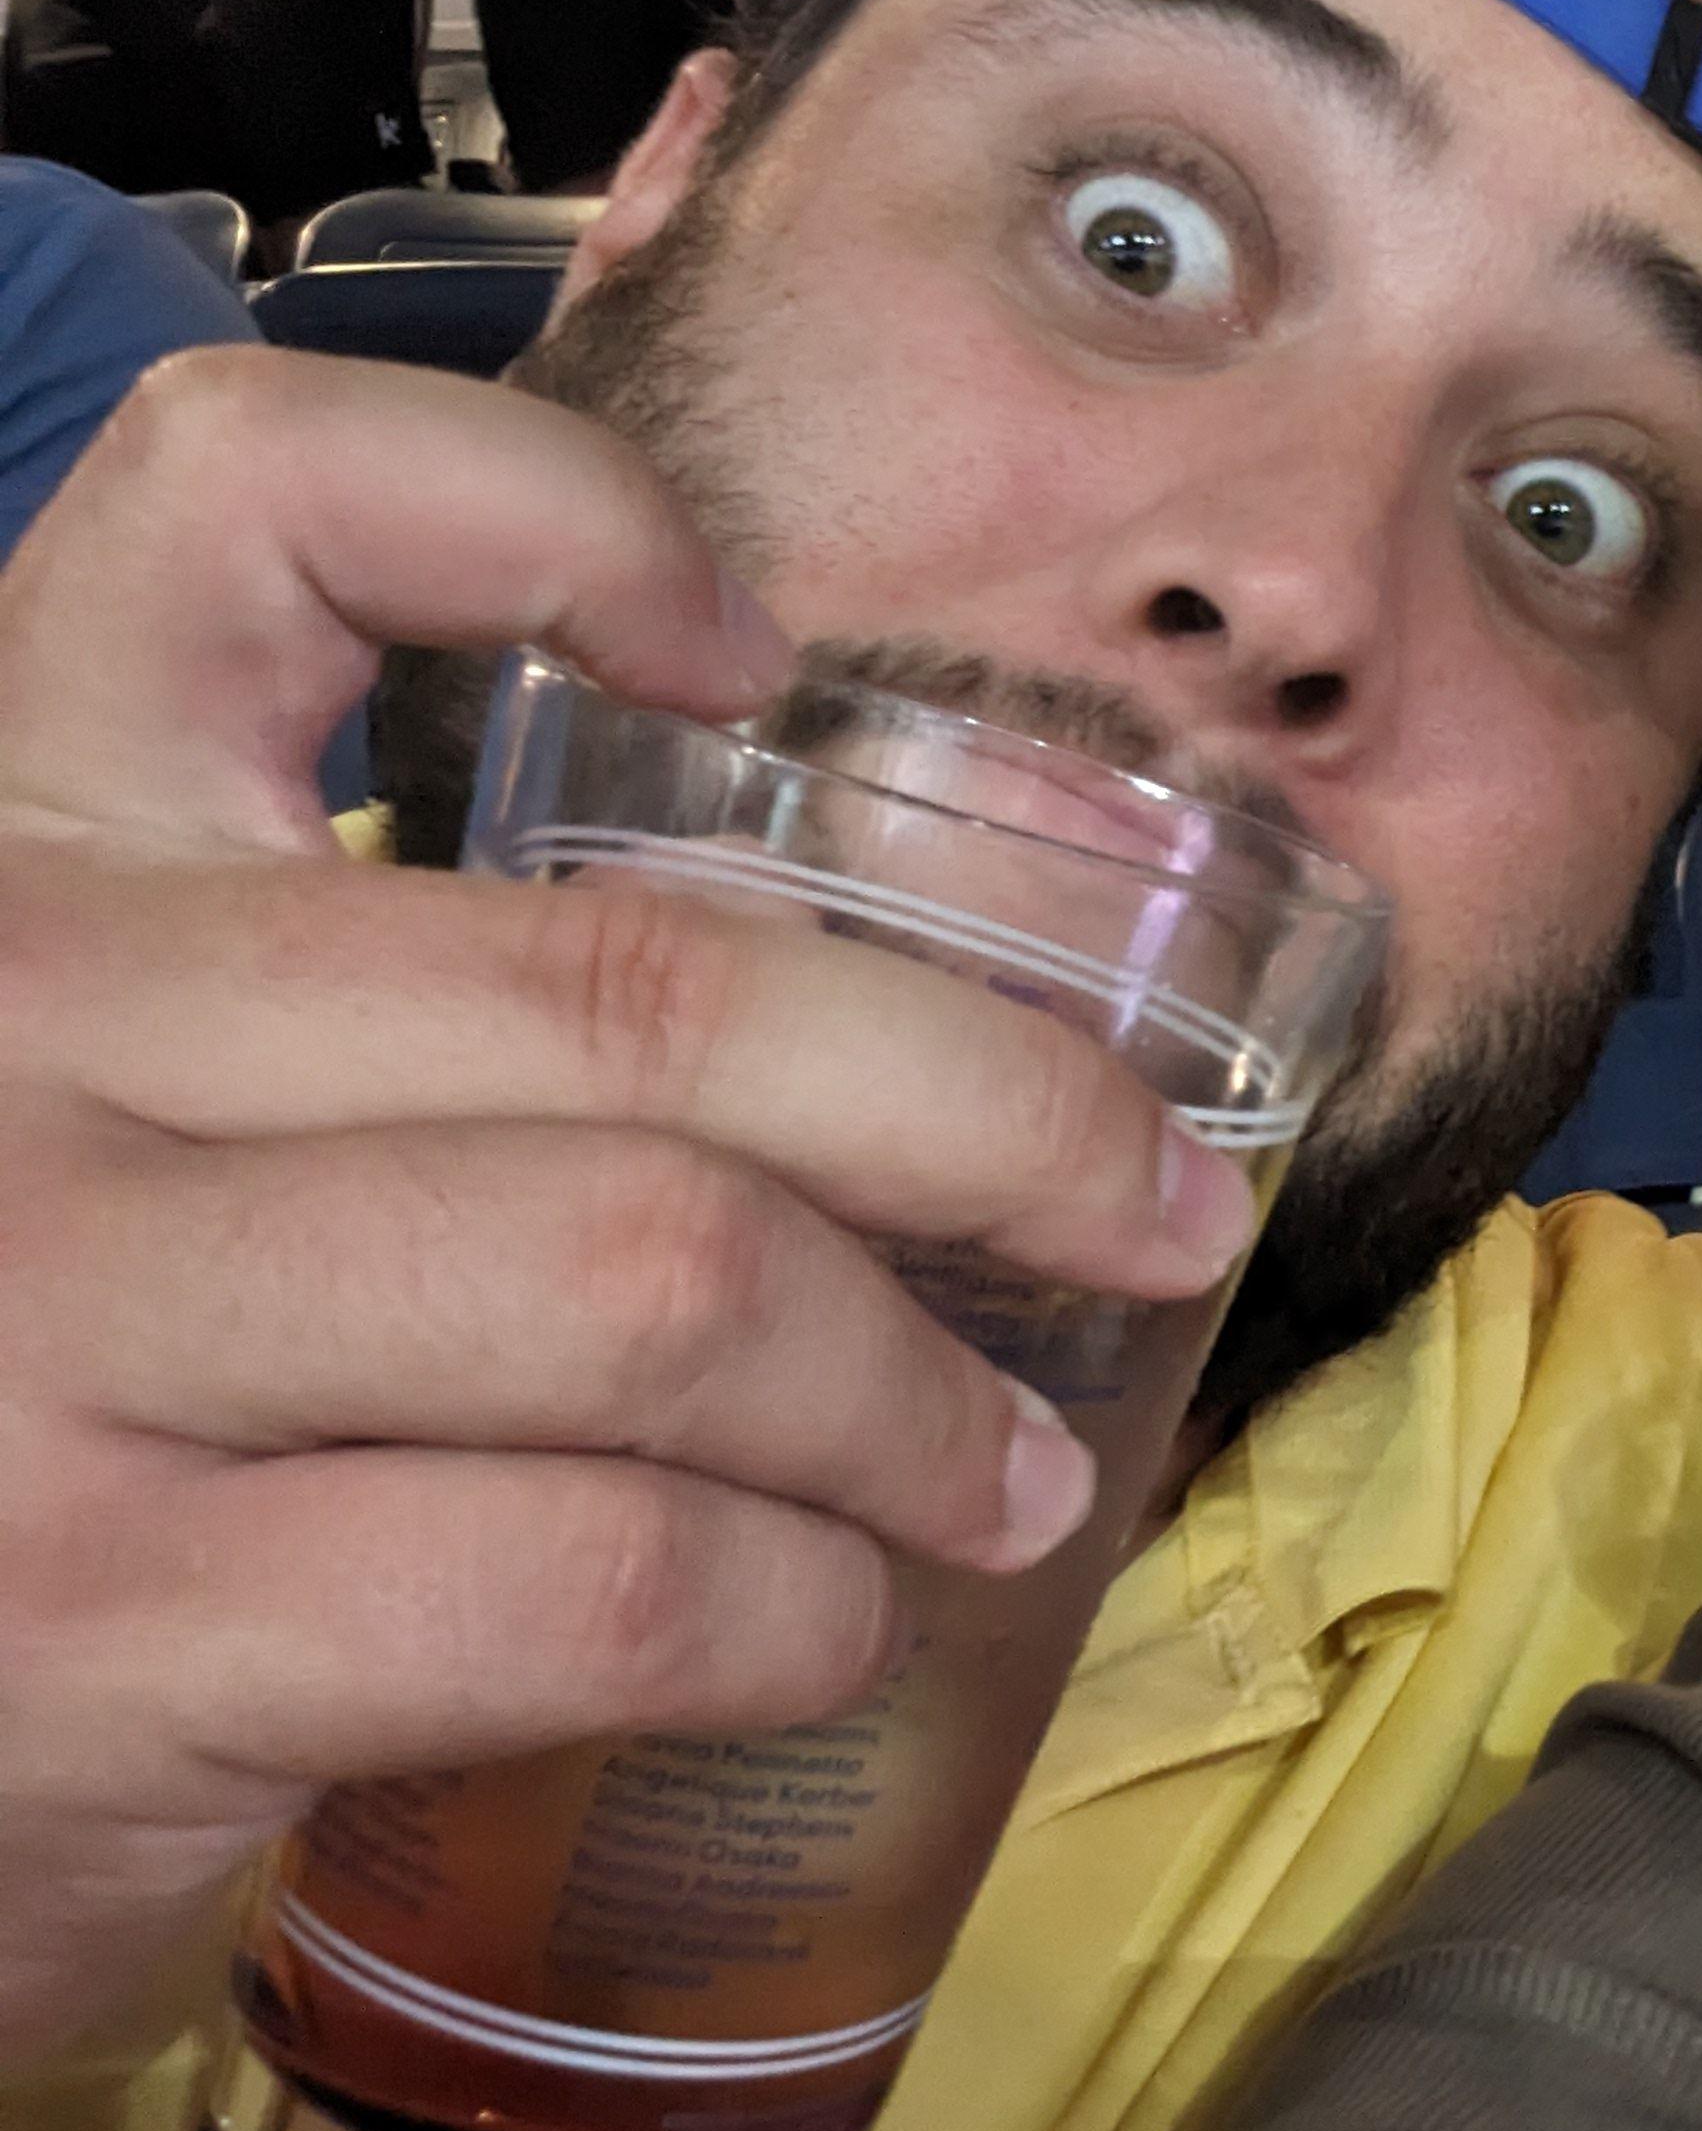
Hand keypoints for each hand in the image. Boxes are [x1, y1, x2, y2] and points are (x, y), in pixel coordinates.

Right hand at [0, 346, 1266, 2066]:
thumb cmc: (17, 1426)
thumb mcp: (113, 1129)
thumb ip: (352, 1017)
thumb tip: (874, 1039)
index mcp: (26, 859)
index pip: (236, 503)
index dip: (539, 509)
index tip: (753, 665)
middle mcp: (8, 1029)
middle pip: (635, 991)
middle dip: (999, 1118)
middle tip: (1158, 1216)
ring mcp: (40, 1324)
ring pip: (664, 1280)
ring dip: (918, 1403)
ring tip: (998, 1481)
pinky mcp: (98, 1627)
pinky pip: (597, 1572)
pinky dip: (792, 1608)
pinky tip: (816, 1625)